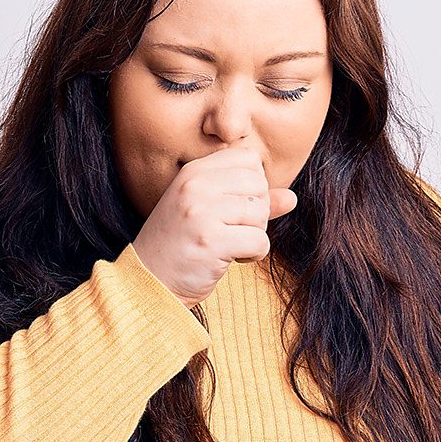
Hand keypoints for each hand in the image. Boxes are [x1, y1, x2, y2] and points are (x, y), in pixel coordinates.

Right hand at [131, 143, 296, 307]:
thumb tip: (291, 198)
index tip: (233, 208)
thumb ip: (249, 201)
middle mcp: (196, 186)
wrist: (148, 282)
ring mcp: (201, 212)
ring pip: (261, 213)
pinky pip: (259, 241)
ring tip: (228, 245)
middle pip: (259, 185)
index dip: (252, 186)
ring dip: (254, 235)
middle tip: (231, 231)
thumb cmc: (180, 245)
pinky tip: (230, 259)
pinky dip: (253, 254)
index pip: (248, 159)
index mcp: (193, 172)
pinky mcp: (211, 241)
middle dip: (256, 212)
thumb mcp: (209, 213)